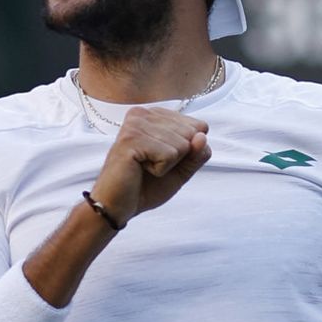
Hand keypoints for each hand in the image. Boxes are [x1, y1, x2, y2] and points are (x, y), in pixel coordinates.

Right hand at [89, 108, 211, 226]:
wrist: (118, 207)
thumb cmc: (146, 187)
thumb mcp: (181, 169)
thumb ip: (197, 153)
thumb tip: (202, 136)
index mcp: (154, 115)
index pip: (198, 126)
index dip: (187, 152)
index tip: (161, 159)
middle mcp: (143, 114)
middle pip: (192, 134)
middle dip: (178, 158)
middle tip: (151, 166)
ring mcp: (136, 124)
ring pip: (182, 144)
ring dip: (168, 165)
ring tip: (144, 168)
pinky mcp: (131, 139)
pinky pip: (170, 155)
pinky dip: (160, 170)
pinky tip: (140, 170)